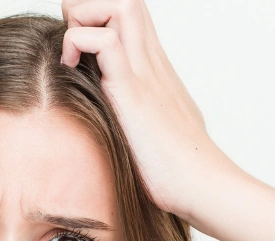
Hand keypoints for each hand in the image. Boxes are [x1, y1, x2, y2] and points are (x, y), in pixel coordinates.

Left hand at [60, 0, 226, 217]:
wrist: (203, 187)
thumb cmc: (179, 172)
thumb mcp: (155, 134)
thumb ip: (139, 121)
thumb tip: (124, 133)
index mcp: (156, 70)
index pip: (130, 17)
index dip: (100, 18)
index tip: (79, 52)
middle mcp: (153, 62)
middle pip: (127, 1)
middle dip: (91, 8)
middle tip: (73, 46)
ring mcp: (146, 73)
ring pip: (119, 5)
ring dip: (85, 17)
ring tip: (72, 55)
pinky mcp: (134, 92)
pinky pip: (105, 42)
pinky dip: (79, 43)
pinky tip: (71, 70)